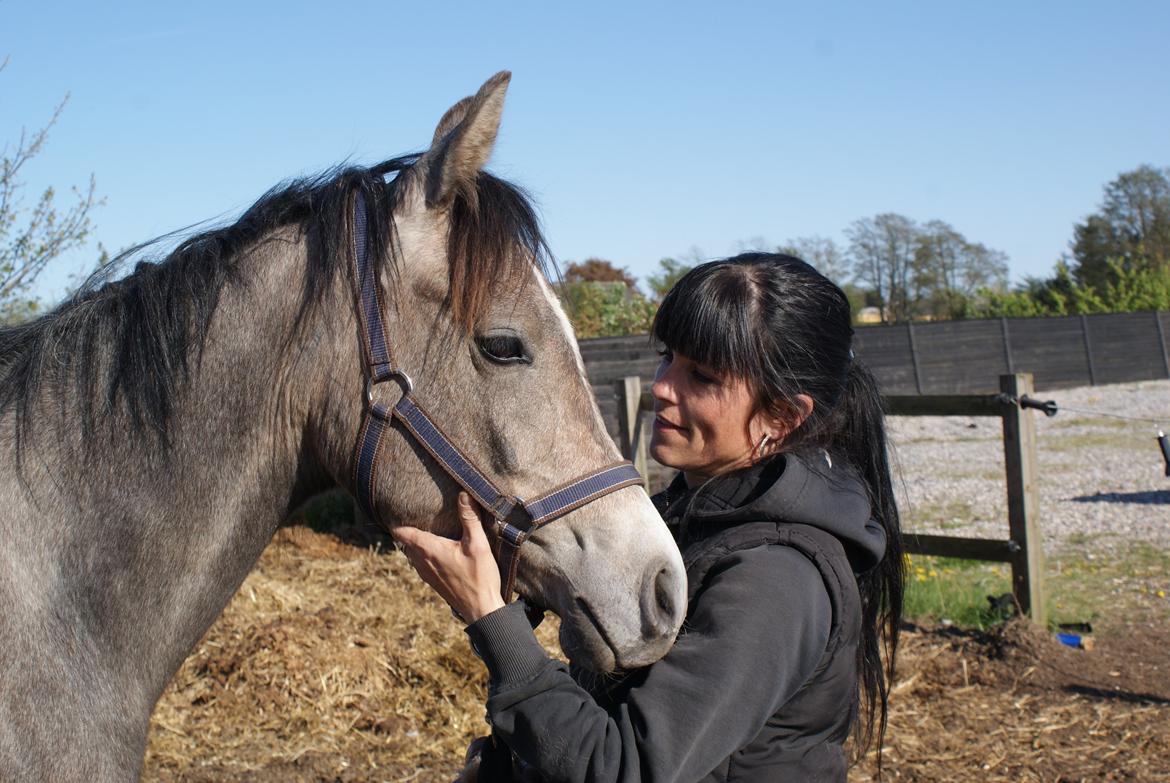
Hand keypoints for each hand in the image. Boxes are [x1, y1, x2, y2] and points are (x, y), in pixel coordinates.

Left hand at [391, 493, 504, 622]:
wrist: (481, 610)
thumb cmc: (479, 577)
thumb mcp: (478, 544)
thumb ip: (469, 518)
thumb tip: (464, 494)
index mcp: (428, 549)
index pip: (401, 532)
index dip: (397, 519)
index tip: (400, 506)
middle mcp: (421, 561)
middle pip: (405, 540)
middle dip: (408, 526)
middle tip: (416, 510)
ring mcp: (425, 573)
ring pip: (412, 551)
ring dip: (417, 540)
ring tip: (427, 525)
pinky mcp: (433, 580)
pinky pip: (420, 561)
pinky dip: (423, 551)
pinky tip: (438, 547)